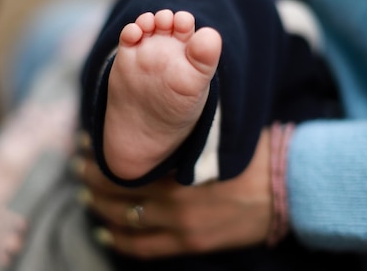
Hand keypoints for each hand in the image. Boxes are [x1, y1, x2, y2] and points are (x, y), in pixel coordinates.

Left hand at [77, 128, 275, 258]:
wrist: (288, 189)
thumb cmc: (255, 154)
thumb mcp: (217, 134)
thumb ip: (184, 133)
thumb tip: (157, 118)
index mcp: (180, 165)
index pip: (124, 164)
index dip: (100, 155)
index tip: (87, 142)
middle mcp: (174, 198)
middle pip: (116, 190)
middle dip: (91, 177)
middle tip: (79, 164)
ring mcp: (181, 225)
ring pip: (122, 219)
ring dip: (98, 205)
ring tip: (84, 192)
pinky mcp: (190, 243)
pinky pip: (142, 248)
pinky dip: (118, 240)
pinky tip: (102, 231)